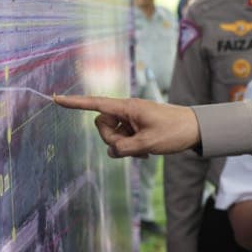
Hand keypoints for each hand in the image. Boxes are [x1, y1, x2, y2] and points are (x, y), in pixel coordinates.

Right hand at [54, 94, 200, 157]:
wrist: (196, 129)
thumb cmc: (174, 131)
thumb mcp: (147, 144)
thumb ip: (123, 149)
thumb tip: (111, 151)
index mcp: (127, 107)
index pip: (95, 104)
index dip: (75, 103)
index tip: (56, 98)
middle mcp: (127, 110)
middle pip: (102, 125)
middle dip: (112, 140)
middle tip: (135, 147)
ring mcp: (131, 119)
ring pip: (112, 135)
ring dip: (124, 146)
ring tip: (145, 151)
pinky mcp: (136, 127)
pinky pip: (123, 139)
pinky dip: (130, 148)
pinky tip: (146, 154)